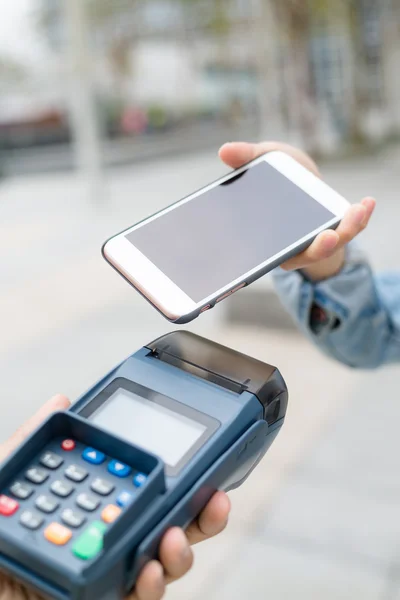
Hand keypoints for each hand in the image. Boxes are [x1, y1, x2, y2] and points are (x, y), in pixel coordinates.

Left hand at [0, 396, 230, 599]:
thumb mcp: (3, 480)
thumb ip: (29, 441)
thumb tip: (61, 398)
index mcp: (92, 504)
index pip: (144, 488)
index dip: (176, 477)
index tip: (199, 459)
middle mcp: (106, 538)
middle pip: (167, 525)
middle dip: (200, 514)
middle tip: (217, 499)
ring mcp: (106, 572)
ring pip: (162, 564)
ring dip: (181, 552)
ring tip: (174, 536)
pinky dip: (151, 588)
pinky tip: (148, 571)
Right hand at [219, 141, 375, 280]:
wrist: (301, 178)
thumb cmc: (279, 173)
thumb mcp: (264, 160)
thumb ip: (247, 158)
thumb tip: (224, 151)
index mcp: (266, 238)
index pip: (267, 254)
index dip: (274, 257)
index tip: (284, 253)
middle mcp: (291, 246)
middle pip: (305, 255)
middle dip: (318, 248)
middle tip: (328, 238)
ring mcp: (314, 240)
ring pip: (330, 244)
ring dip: (346, 230)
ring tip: (356, 211)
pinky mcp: (335, 231)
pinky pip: (349, 228)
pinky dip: (360, 216)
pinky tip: (367, 201)